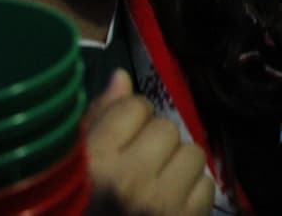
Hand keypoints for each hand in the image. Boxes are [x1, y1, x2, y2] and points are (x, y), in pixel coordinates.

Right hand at [85, 71, 214, 215]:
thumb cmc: (76, 205)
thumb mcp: (74, 166)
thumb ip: (97, 121)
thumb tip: (123, 79)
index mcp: (93, 164)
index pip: (134, 106)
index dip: (128, 119)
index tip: (118, 140)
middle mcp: (129, 181)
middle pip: (166, 128)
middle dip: (154, 143)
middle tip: (138, 166)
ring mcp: (162, 204)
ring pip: (192, 153)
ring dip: (177, 166)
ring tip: (155, 185)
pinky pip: (207, 185)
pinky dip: (192, 192)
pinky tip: (170, 205)